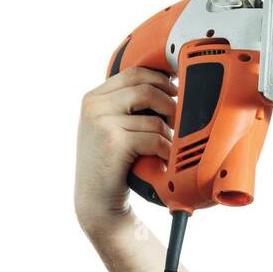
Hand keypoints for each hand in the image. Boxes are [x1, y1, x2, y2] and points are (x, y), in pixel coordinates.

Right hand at [75, 65, 176, 236]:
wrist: (96, 199)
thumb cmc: (112, 162)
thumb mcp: (113, 126)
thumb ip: (130, 106)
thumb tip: (172, 87)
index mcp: (94, 97)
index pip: (135, 72)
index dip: (162, 79)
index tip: (177, 90)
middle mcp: (94, 105)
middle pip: (148, 89)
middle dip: (170, 105)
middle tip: (178, 121)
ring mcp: (101, 122)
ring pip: (155, 118)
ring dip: (168, 135)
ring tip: (167, 147)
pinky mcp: (113, 141)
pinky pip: (155, 138)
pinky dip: (165, 151)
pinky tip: (164, 160)